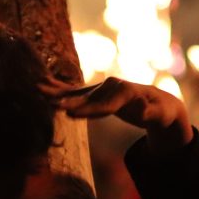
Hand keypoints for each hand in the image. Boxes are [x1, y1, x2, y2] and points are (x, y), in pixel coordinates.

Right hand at [52, 77, 192, 152]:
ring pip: (77, 93)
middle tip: (48, 103)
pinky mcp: (97, 93)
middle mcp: (111, 86)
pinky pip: (76, 92)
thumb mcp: (159, 114)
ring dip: (57, 92)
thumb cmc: (160, 111)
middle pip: (87, 97)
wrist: (158, 102)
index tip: (71, 114)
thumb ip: (150, 112)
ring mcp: (103, 88)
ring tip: (37, 88)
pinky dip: (60, 89)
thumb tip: (141, 110)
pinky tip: (43, 84)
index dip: (88, 110)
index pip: (104, 104)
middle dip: (68, 101)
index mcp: (125, 92)